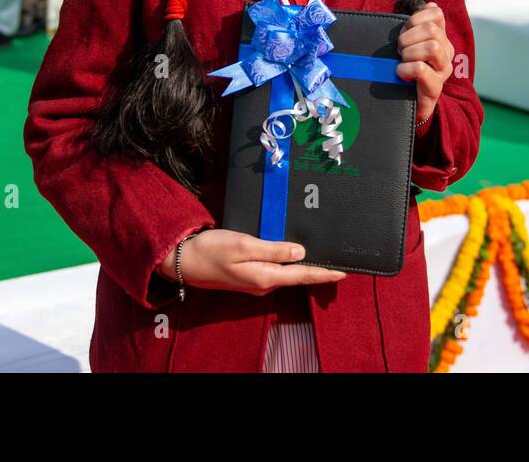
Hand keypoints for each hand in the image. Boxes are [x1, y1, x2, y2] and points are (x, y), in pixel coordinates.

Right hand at [156, 229, 345, 295]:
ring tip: (322, 258)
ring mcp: (256, 283)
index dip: (324, 273)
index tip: (344, 272)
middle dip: (318, 271)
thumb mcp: (244, 244)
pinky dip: (288, 264)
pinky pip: (275, 272)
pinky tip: (294, 256)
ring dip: (304, 268)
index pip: (302, 276)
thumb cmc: (212, 249)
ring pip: (286, 275)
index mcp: (265, 277)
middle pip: (297, 277)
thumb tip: (301, 252)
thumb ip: (274, 249)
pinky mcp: (249, 277)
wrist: (184, 261)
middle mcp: (263, 284)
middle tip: (339, 263)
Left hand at [396, 1, 453, 124]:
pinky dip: (405, 69)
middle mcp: (446, 52)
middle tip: (400, 50)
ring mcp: (443, 70)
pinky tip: (401, 74)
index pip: (436, 14)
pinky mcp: (435, 88)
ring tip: (402, 62)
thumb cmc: (407, 70)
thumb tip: (431, 4)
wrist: (408, 104)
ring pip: (432, 47)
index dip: (415, 19)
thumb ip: (417, 25)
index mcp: (441, 38)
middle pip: (432, 29)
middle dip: (408, 37)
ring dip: (409, 53)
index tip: (405, 31)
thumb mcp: (410, 44)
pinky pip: (421, 69)